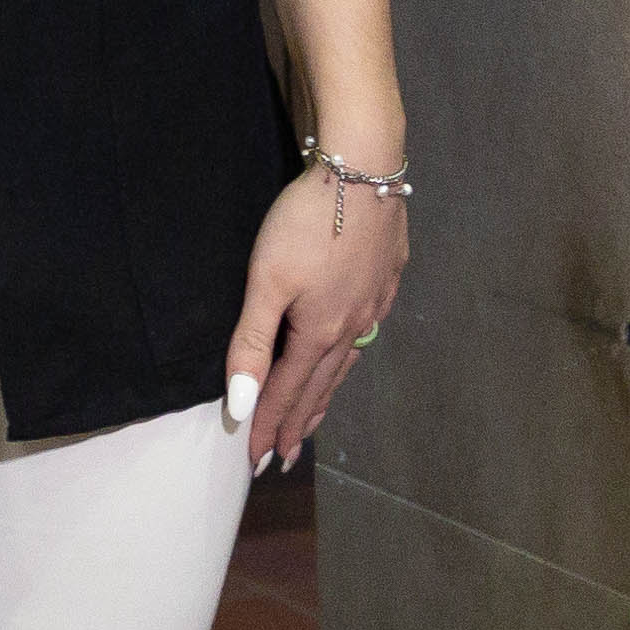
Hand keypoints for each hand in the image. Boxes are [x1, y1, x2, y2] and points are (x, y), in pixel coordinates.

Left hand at [224, 154, 404, 474]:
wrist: (364, 168)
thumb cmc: (307, 221)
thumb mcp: (266, 280)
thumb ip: (252, 343)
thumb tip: (241, 406)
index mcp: (319, 331)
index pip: (288, 392)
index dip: (268, 426)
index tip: (255, 460)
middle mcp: (351, 325)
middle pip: (319, 385)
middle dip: (297, 423)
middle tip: (283, 456)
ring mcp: (374, 301)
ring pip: (345, 362)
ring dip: (324, 395)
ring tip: (312, 419)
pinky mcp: (387, 276)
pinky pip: (364, 332)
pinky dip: (348, 357)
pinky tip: (350, 350)